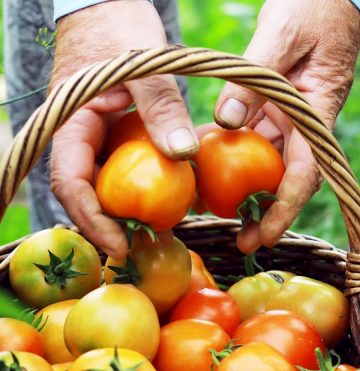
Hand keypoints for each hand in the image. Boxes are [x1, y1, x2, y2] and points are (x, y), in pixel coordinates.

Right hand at [50, 0, 197, 258]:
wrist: (110, 10)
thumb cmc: (118, 29)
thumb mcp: (143, 66)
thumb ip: (160, 107)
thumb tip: (183, 154)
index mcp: (71, 125)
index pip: (70, 183)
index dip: (91, 220)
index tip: (120, 244)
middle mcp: (79, 139)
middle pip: (85, 194)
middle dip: (109, 225)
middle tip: (141, 249)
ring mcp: (96, 140)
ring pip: (103, 186)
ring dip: (124, 213)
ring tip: (153, 233)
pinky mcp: (113, 138)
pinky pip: (121, 170)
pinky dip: (138, 189)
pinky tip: (163, 201)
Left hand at [214, 0, 359, 252]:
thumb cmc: (310, 8)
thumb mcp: (282, 34)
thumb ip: (254, 79)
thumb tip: (226, 121)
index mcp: (313, 114)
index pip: (303, 173)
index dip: (285, 209)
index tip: (264, 235)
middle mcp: (300, 125)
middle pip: (284, 180)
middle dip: (264, 213)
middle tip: (240, 241)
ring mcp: (284, 120)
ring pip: (263, 165)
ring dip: (241, 190)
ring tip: (213, 210)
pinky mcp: (268, 111)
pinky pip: (248, 140)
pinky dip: (228, 154)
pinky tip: (203, 166)